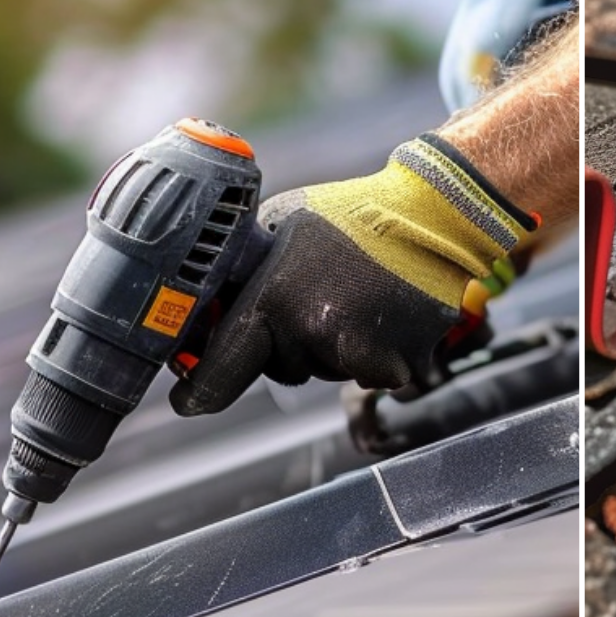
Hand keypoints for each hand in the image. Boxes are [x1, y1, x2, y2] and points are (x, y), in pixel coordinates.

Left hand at [169, 134, 534, 415]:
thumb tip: (204, 317)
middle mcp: (311, 332)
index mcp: (273, 298)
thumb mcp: (276, 228)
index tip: (185, 400)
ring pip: (325, 371)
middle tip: (313, 298)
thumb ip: (242, 274)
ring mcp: (358, 353)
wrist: (430, 216)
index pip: (222, 369)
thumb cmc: (346, 216)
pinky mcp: (398, 366)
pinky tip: (381, 313)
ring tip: (353, 295)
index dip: (198, 392)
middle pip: (281, 369)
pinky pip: (368, 375)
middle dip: (287, 345)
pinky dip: (373, 354)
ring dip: (331, 347)